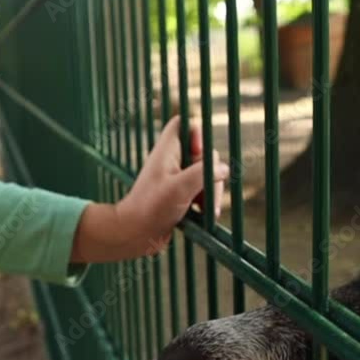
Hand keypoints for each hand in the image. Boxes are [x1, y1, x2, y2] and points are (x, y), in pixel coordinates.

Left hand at [71, 116, 228, 262]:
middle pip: (203, 155)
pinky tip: (205, 216)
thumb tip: (224, 169)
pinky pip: (201, 192)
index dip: (197, 133)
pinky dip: (206, 202)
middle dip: (211, 175)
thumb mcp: (181, 187)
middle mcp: (172, 160)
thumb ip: (205, 173)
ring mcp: (177, 178)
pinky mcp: (181, 195)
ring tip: (208, 212)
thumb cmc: (151, 208)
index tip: (199, 152)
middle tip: (208, 195)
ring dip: (211, 193)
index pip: (183, 124)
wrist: (135, 235)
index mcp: (167, 150)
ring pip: (205, 176)